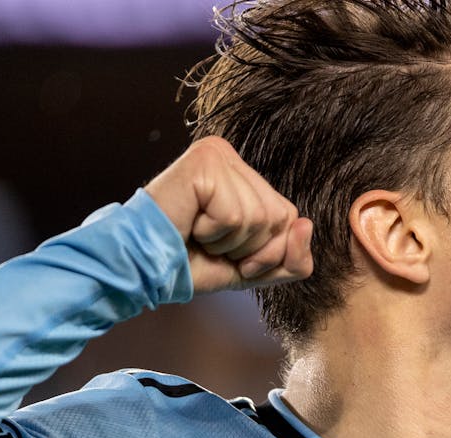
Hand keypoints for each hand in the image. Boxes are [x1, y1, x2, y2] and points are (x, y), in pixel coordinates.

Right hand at [144, 135, 313, 293]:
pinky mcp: (203, 162)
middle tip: (210, 244)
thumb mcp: (254, 270)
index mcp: (244, 173)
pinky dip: (214, 234)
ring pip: (259, 217)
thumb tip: (306, 224)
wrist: (144, 270)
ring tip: (198, 234)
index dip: (264, 250)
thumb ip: (291, 258)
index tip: (227, 251)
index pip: (288, 218)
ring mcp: (216, 154)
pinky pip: (235, 215)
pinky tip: (190, 223)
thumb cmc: (192, 264)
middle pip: (279, 216)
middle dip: (249, 248)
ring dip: (228, 242)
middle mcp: (230, 155)